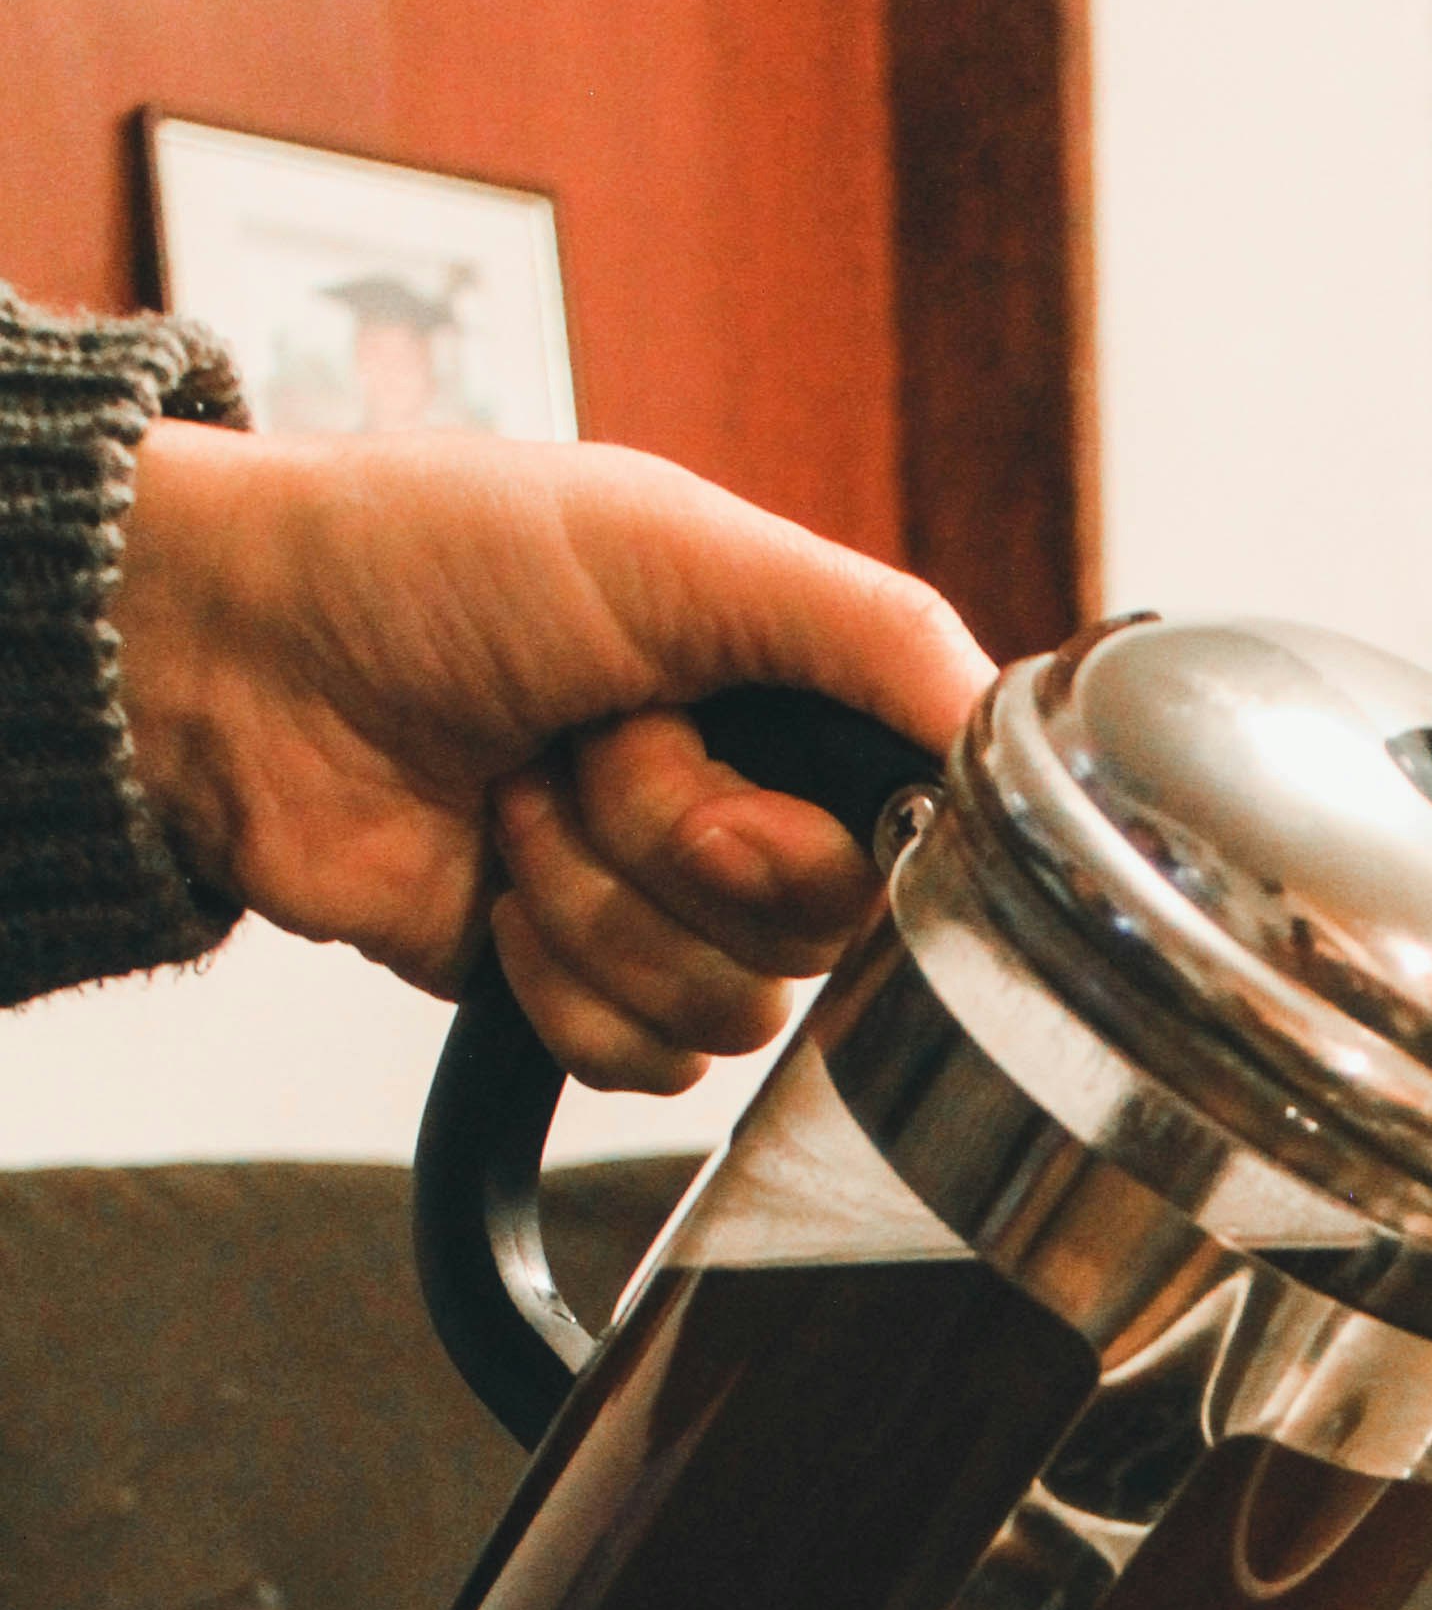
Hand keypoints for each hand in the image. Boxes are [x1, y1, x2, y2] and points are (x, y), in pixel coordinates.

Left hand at [112, 423, 990, 1086]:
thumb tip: (1013, 734)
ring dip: (598, 902)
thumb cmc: (428, 562)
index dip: (822, 836)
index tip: (732, 774)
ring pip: (728, 1011)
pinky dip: (554, 983)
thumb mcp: (684, 544)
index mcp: (789, 695)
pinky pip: (643, 1064)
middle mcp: (743, 808)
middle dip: (682, 844)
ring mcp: (657, 909)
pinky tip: (492, 890)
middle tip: (588, 746)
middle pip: (820, 936)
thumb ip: (880, 632)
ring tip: (516, 796)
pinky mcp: (571, 994)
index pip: (913, 835)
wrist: (239, 664)